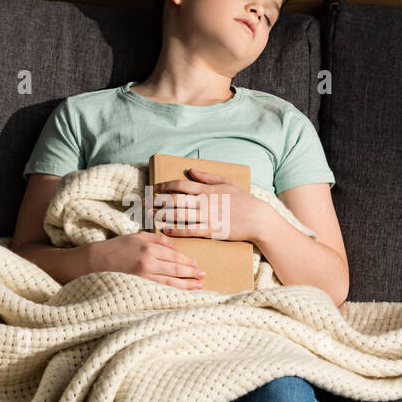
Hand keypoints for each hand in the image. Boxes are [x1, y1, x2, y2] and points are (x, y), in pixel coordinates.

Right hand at [86, 231, 205, 288]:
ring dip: (186, 284)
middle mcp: (148, 262)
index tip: (197, 265)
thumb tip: (176, 248)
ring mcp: (143, 276)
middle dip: (191, 273)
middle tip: (203, 276)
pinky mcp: (139, 285)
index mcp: (148, 248)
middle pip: (176, 269)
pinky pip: (160, 289)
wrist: (96, 261)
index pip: (174, 256)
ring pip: (170, 282)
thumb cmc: (117, 246)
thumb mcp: (137, 236)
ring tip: (198, 286)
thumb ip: (158, 240)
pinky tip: (181, 293)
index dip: (188, 261)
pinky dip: (173, 291)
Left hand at [152, 168, 268, 244]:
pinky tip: (165, 230)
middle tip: (143, 203)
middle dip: (157, 201)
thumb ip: (207, 177)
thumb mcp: (226, 183)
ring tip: (149, 216)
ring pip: (178, 215)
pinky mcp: (211, 231)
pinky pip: (189, 230)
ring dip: (162, 215)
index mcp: (207, 189)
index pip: (180, 185)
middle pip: (174, 200)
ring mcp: (207, 217)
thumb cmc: (243, 200)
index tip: (154, 189)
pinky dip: (175, 230)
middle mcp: (204, 202)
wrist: (258, 218)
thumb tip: (191, 170)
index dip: (164, 186)